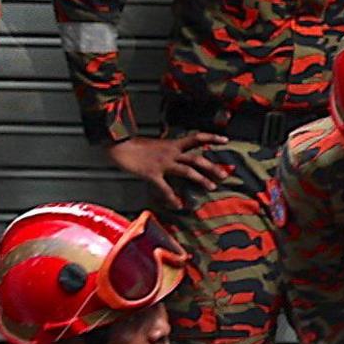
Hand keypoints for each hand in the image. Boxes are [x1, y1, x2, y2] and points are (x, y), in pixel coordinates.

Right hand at [107, 132, 227, 205]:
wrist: (118, 144)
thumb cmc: (135, 145)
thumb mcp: (156, 145)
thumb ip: (169, 151)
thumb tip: (178, 157)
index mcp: (172, 144)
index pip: (196, 138)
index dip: (211, 138)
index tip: (226, 140)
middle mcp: (171, 152)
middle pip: (196, 158)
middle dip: (211, 167)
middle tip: (224, 175)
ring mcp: (162, 163)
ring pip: (187, 171)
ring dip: (201, 179)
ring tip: (211, 187)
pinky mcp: (152, 174)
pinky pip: (165, 188)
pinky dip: (172, 198)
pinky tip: (178, 206)